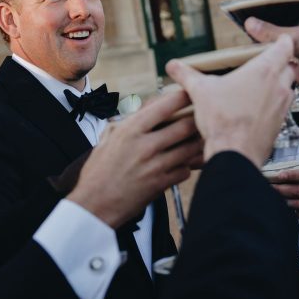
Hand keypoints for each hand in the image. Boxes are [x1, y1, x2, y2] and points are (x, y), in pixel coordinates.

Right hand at [69, 88, 201, 227]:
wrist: (94, 204)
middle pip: (184, 126)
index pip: (164, 107)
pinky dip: (187, 167)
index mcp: (130, 130)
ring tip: (201, 139)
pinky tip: (184, 164)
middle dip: (197, 120)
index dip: (181, 97)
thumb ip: (124, 124)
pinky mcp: (160, 184)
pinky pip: (184, 171)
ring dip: (196, 143)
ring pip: (189, 149)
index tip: (189, 93)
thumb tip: (139, 112)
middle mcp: (145, 146)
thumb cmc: (97, 172)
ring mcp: (155, 166)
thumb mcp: (106, 140)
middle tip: (203, 117)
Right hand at [165, 36, 294, 165]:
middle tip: (261, 64)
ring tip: (256, 87)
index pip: (285, 45)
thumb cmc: (223, 120)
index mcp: (264, 70)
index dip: (281, 41)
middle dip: (278, 63)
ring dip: (277, 84)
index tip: (274, 40)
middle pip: (288, 66)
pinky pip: (282, 107)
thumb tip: (173, 66)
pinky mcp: (280, 123)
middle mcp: (279, 86)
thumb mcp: (200, 91)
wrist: (235, 154)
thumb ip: (187, 75)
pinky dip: (273, 104)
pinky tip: (254, 109)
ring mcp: (282, 106)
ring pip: (287, 87)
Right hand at [243, 5, 298, 124]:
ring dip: (274, 44)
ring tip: (252, 36)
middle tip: (256, 19)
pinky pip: (285, 62)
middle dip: (276, 26)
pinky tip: (259, 55)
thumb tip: (251, 24)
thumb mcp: (298, 35)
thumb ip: (273, 31)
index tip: (267, 2)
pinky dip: (274, 60)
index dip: (285, 5)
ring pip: (288, 46)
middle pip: (292, 27)